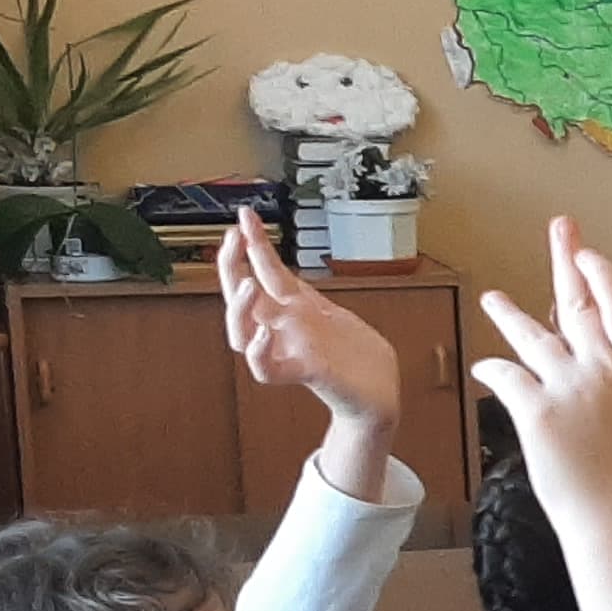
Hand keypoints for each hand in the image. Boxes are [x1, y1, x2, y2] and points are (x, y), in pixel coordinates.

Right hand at [220, 220, 398, 427]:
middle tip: (234, 239)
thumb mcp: (330, 313)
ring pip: (242, 332)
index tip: (246, 217)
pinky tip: (263, 333)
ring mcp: (291, 350)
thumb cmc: (356, 357)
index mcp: (294, 311)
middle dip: (231, 266)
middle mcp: (284, 329)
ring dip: (239, 307)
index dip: (254, 244)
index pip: (265, 272)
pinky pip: (267, 369)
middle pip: (240, 297)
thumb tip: (280, 267)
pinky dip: (259, 353)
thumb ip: (304, 295)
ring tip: (247, 284)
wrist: (380, 393)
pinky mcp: (306, 372)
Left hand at [469, 218, 611, 514]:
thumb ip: (607, 380)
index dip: (604, 275)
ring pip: (532, 336)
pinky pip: (505, 375)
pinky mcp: (536, 410)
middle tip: (562, 227)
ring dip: (508, 314)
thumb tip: (579, 355)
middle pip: (579, 303)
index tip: (589, 253)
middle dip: (568, 259)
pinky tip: (485, 366)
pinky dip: (493, 368)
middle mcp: (602, 371)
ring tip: (492, 299)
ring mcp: (569, 387)